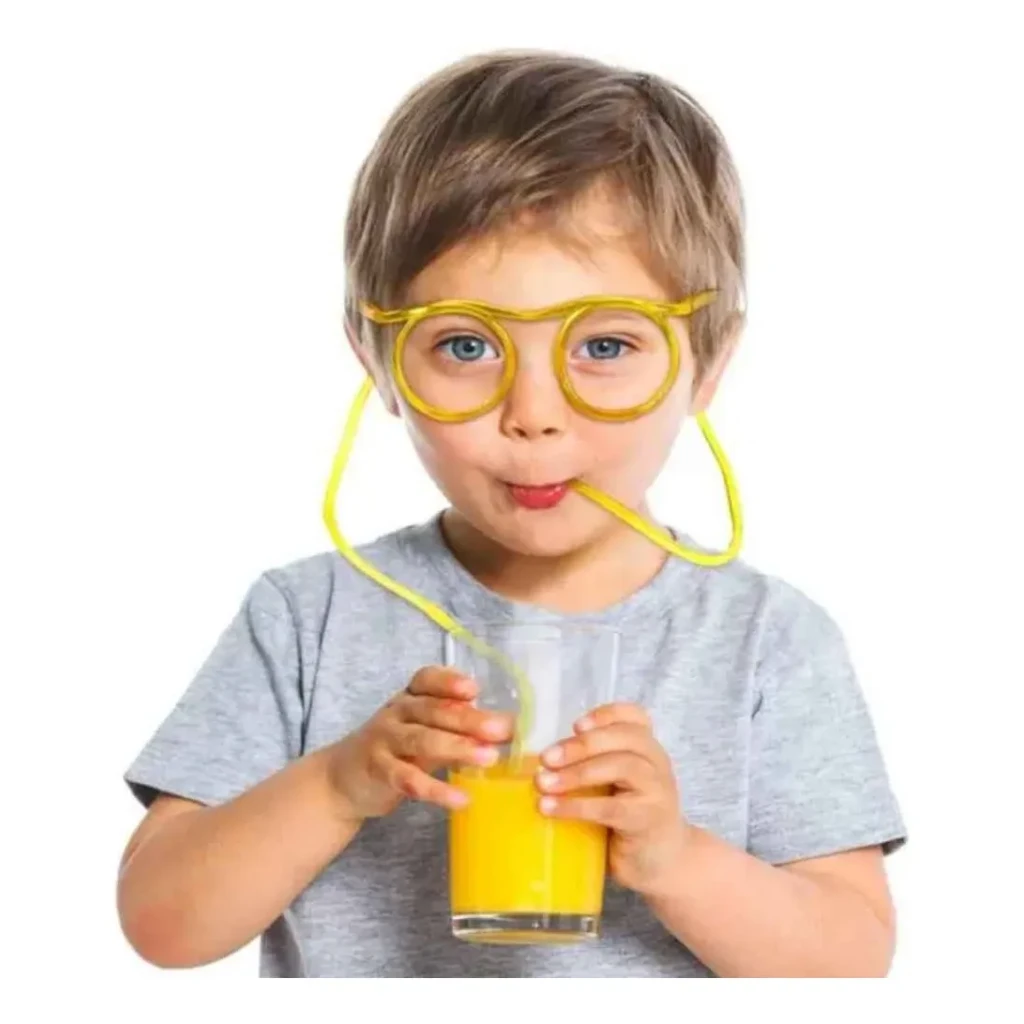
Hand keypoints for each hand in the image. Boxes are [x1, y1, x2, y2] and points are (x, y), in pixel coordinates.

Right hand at [326, 667, 513, 820]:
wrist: (342, 780)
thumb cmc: (394, 751)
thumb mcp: (422, 731)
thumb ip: (455, 728)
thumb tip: (504, 726)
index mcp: (409, 697)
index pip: (427, 679)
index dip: (449, 681)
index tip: (474, 690)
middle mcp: (396, 712)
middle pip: (434, 710)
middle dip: (470, 719)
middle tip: (501, 729)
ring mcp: (384, 740)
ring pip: (423, 740)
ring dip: (458, 748)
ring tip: (489, 758)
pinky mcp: (378, 771)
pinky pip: (408, 779)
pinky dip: (436, 789)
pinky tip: (460, 799)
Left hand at [534, 702, 690, 895]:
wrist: (662, 861)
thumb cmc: (628, 816)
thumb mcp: (614, 782)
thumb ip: (592, 764)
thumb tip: (539, 757)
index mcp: (647, 748)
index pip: (634, 716)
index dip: (605, 715)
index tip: (574, 724)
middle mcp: (657, 763)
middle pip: (624, 738)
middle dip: (581, 745)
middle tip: (546, 758)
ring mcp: (657, 791)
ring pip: (620, 767)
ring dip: (576, 773)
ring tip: (543, 783)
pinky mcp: (647, 820)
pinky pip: (611, 808)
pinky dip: (577, 806)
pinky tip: (551, 808)